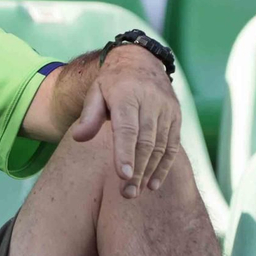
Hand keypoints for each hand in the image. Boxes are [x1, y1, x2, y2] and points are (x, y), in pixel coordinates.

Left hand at [70, 45, 182, 198]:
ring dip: (150, 172)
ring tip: (135, 192)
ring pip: (161, 146)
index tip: (123, 175)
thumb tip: (78, 137)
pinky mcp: (176, 117)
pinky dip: (164, 166)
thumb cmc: (112, 83)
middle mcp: (151, 102)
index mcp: (127, 95)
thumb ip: (88, 115)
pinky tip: (153, 184)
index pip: (127, 128)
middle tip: (126, 193)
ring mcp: (166, 110)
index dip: (125, 152)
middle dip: (137, 170)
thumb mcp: (95, 92)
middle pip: (145, 142)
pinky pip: (173, 146)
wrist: (141, 62)